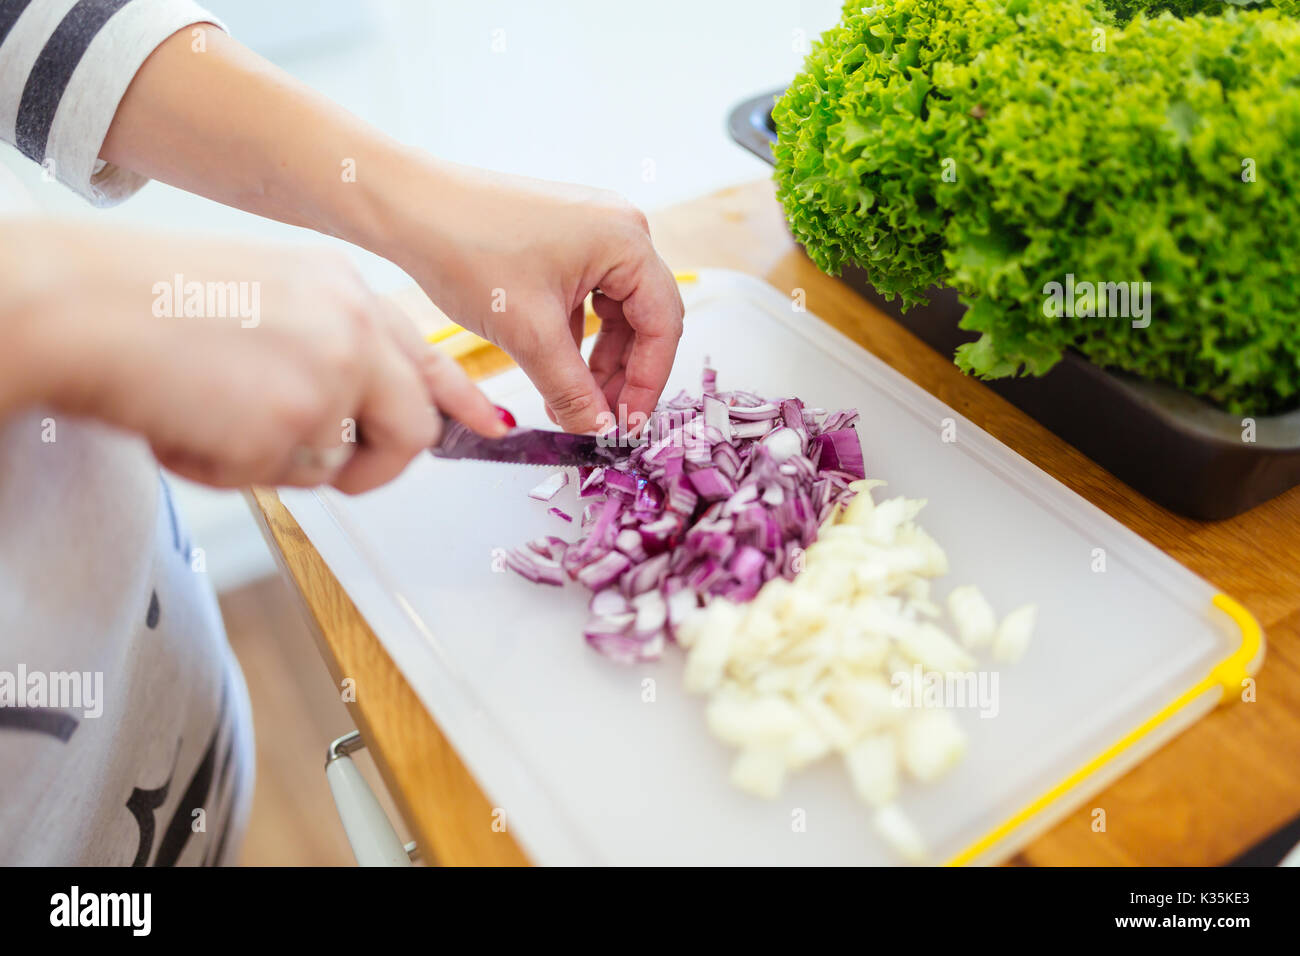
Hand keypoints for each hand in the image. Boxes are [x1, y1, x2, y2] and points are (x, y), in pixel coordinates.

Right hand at [6, 222, 504, 491]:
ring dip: (279, 462)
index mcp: (343, 291)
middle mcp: (353, 327)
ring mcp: (333, 373)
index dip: (458, 399)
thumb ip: (322, 345)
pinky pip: (284, 481)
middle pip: (412, 429)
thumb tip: (351, 408)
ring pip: (338, 463)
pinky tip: (190, 425)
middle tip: (328, 468)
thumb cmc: (146, 305)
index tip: (489, 425)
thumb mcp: (262, 300)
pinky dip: (232, 470)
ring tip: (214, 417)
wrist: (83, 309)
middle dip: (376, 467)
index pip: (425, 355)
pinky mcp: (300, 421)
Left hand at [380, 157, 684, 433]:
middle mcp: (619, 228)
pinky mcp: (564, 238)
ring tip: (572, 402)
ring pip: (615, 312)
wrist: (409, 207)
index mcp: (627, 241)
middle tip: (602, 420)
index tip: (628, 425)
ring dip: (597, 360)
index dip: (648, 383)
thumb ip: (572, 389)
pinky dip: (576, 337)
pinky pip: (588, 296)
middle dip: (623, 374)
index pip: (662, 325)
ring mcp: (592, 230)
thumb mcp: (529, 334)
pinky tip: (554, 370)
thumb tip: (599, 429)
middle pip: (643, 319)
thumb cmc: (467, 249)